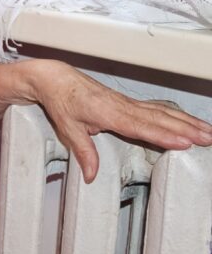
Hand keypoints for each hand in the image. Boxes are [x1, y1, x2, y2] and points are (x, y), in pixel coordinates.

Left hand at [29, 61, 211, 182]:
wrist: (55, 79)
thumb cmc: (61, 100)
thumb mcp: (68, 128)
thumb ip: (83, 152)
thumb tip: (91, 175)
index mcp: (109, 112)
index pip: (141, 127)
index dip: (164, 135)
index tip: (184, 142)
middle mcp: (123, 106)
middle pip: (160, 119)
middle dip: (187, 129)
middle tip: (208, 139)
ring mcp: (128, 103)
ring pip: (163, 112)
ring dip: (187, 121)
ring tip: (208, 132)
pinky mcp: (128, 102)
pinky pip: (157, 109)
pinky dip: (176, 115)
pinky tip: (188, 121)